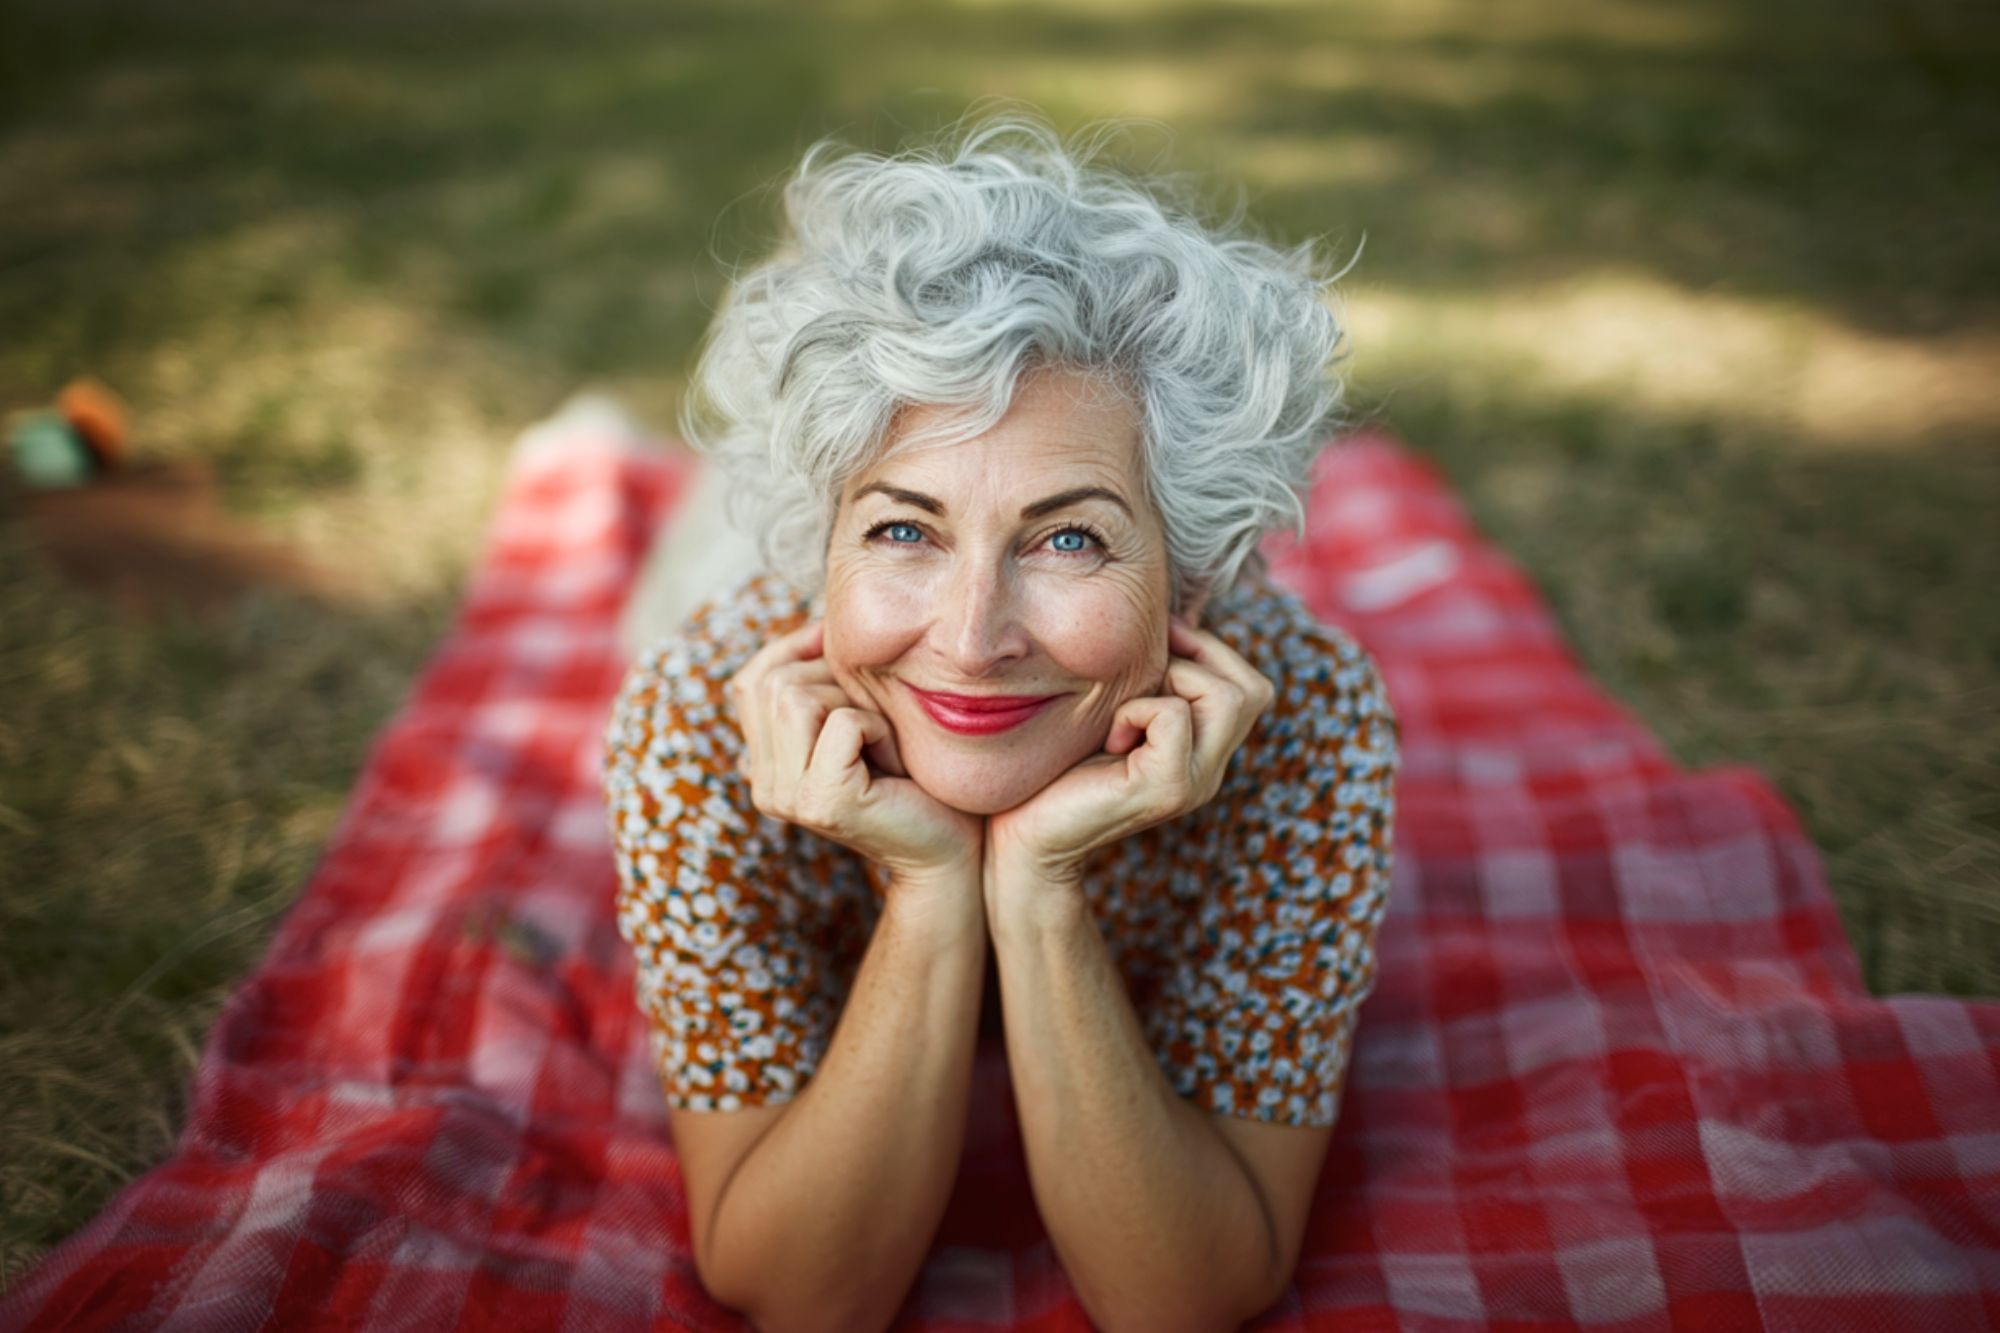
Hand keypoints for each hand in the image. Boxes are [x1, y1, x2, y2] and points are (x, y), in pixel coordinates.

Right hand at [727, 619, 983, 884]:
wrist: (950, 850)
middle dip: (833, 681)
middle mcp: (764, 785)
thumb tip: (819, 621)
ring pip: (797, 697)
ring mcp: (787, 798)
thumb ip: (825, 684)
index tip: (840, 647)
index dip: (793, 649)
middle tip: (877, 719)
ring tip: (883, 742)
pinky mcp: (821, 802)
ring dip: (855, 705)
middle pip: (775, 683)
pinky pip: (842, 723)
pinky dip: (877, 727)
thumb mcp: (862, 720)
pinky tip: (894, 761)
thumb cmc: (916, 778)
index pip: (750, 681)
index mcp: (764, 766)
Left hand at [985, 616, 1276, 893]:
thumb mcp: (1116, 707)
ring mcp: (1195, 784)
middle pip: (1252, 689)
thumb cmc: (1058, 763)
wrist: (1023, 832)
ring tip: (1126, 711)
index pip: (1252, 687)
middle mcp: (1210, 771)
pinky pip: (1174, 715)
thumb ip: (1152, 677)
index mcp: (1204, 751)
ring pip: (1227, 697)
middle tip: (1142, 678)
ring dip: (1172, 682)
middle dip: (1198, 660)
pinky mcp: (1168, 789)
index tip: (1159, 642)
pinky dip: (1138, 708)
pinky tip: (1111, 736)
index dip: (1210, 649)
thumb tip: (1171, 615)